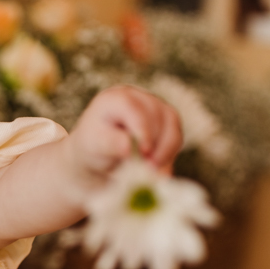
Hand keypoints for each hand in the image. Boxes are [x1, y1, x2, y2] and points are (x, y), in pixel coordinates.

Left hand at [67, 86, 182, 184]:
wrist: (100, 155)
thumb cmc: (93, 147)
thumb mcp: (94, 146)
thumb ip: (110, 144)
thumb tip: (129, 148)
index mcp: (115, 98)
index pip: (134, 108)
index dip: (143, 130)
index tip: (145, 153)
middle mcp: (138, 97)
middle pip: (157, 116)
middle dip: (154, 144)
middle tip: (147, 169)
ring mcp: (155, 107)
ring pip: (171, 125)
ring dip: (164, 151)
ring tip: (151, 171)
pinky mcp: (167, 122)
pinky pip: (176, 137)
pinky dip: (169, 154)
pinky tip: (157, 167)